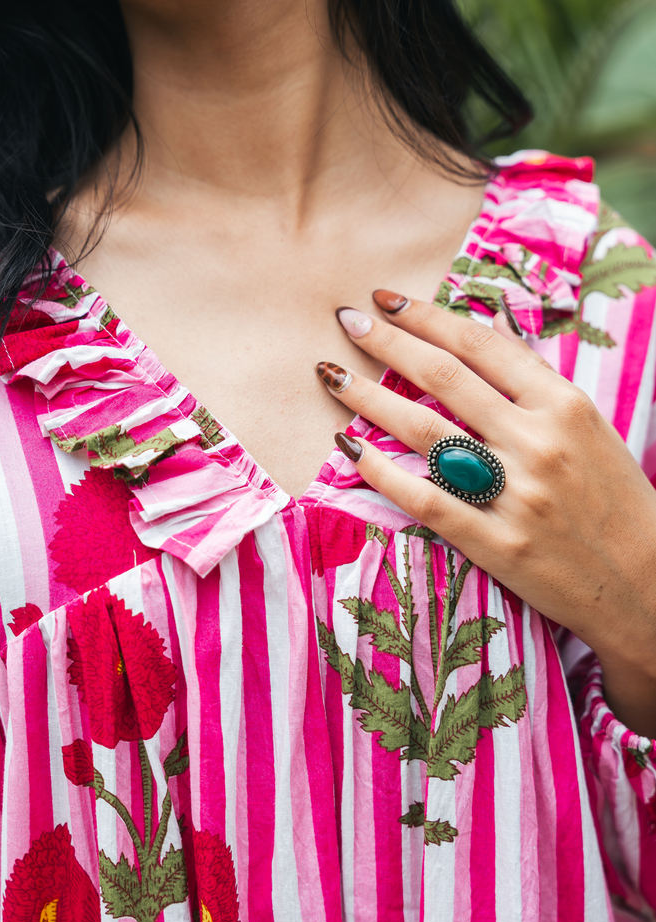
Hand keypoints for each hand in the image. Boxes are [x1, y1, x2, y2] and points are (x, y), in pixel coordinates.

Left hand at [316, 292, 655, 735]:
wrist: (645, 586)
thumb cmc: (615, 503)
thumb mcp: (589, 430)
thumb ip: (534, 391)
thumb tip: (476, 344)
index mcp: (565, 405)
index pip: (482, 344)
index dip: (427, 316)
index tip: (387, 300)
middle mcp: (539, 441)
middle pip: (444, 377)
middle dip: (387, 342)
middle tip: (347, 321)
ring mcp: (515, 493)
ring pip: (424, 429)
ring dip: (368, 397)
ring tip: (331, 376)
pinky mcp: (495, 542)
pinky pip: (422, 497)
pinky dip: (380, 470)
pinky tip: (347, 447)